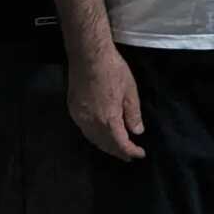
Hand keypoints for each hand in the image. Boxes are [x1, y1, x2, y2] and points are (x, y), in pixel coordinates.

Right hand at [67, 47, 145, 161]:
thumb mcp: (130, 91)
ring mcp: (79, 117)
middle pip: (105, 144)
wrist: (88, 57)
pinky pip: (85, 130)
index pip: (120, 143)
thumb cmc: (113, 70)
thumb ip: (133, 114)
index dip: (130, 151)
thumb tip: (137, 132)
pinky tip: (101, 135)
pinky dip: (95, 137)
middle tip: (129, 156)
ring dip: (105, 146)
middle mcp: (91, 123)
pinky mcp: (73, 110)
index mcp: (108, 119)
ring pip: (93, 139)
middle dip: (118, 152)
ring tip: (117, 149)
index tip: (140, 155)